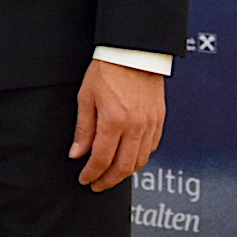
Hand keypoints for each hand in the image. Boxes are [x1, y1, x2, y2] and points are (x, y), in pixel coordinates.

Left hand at [69, 59, 166, 190]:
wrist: (133, 52)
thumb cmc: (107, 70)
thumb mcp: (86, 97)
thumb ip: (84, 129)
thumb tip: (77, 154)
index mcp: (114, 121)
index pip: (102, 159)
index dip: (92, 174)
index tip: (85, 179)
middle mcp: (135, 127)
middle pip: (124, 167)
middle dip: (108, 180)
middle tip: (97, 185)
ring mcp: (150, 124)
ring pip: (140, 161)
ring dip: (125, 173)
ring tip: (111, 175)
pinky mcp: (159, 120)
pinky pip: (151, 148)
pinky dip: (139, 159)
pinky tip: (129, 159)